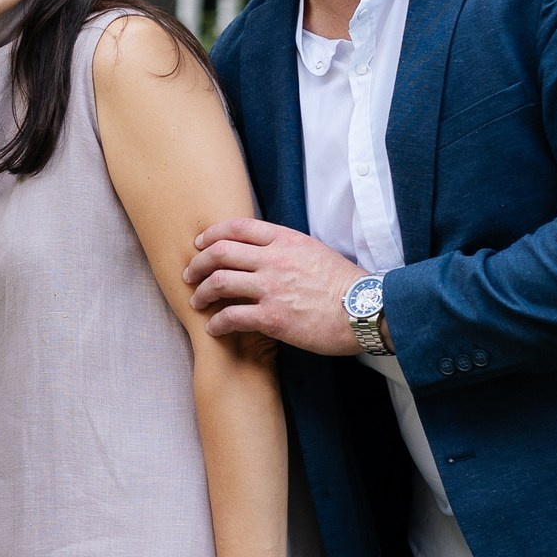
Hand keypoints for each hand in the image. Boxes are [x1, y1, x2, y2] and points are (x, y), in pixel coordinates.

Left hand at [184, 218, 367, 355]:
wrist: (366, 310)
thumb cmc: (344, 284)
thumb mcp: (315, 251)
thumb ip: (287, 248)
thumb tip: (264, 251)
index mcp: (286, 240)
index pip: (237, 228)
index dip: (211, 234)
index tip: (200, 244)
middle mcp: (274, 260)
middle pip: (220, 253)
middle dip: (198, 263)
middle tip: (190, 274)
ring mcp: (271, 288)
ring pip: (219, 283)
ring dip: (201, 292)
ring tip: (197, 301)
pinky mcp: (272, 318)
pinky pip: (231, 317)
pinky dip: (216, 323)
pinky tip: (214, 328)